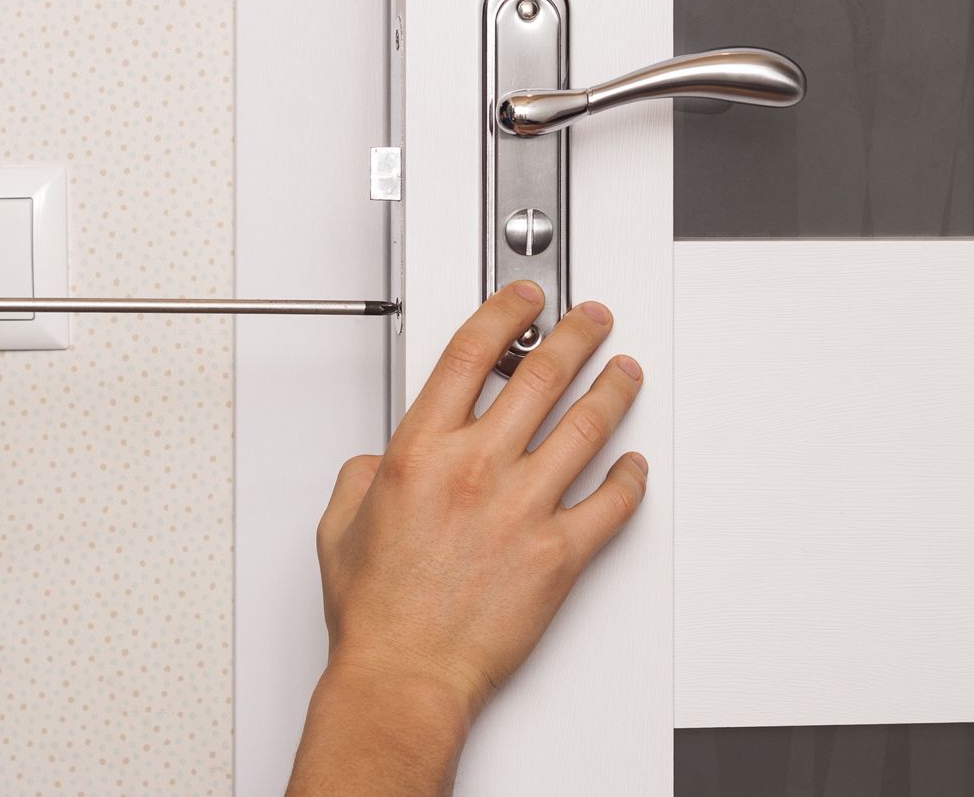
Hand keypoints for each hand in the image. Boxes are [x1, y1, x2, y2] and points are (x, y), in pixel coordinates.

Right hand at [288, 282, 647, 794]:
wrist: (406, 674)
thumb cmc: (377, 613)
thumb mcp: (340, 525)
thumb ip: (361, 475)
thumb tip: (379, 459)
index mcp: (421, 451)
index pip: (471, 354)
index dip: (506, 314)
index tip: (527, 299)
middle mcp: (477, 469)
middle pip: (542, 376)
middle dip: (577, 336)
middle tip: (594, 321)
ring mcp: (523, 508)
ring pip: (586, 428)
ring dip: (613, 391)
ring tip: (625, 372)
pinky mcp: (559, 554)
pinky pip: (611, 504)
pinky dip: (630, 478)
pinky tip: (633, 465)